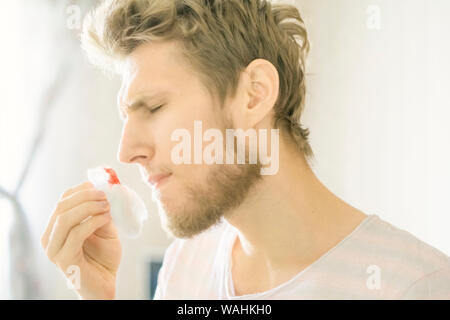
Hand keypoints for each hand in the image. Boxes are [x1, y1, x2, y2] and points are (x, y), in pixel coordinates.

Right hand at [41, 181, 121, 298]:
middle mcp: (50, 237)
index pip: (63, 200)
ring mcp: (54, 250)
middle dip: (85, 196)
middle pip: (62, 206)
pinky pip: (76, 234)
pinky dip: (92, 222)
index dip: (81, 190)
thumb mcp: (104, 229)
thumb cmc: (104, 257)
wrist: (105, 284)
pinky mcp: (64, 260)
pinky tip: (105, 219)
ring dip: (88, 207)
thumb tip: (105, 190)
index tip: (100, 186)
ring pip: (65, 218)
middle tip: (105, 195)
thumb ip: (101, 212)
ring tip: (107, 206)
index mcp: (56, 227)